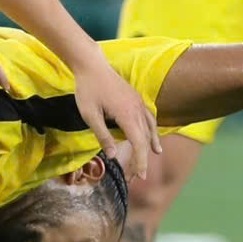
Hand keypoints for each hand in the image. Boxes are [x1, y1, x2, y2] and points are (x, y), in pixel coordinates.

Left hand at [70, 52, 160, 182]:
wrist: (92, 65)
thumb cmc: (87, 89)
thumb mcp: (90, 115)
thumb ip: (103, 136)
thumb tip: (114, 156)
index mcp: (127, 115)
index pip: (139, 144)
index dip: (140, 162)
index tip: (139, 176)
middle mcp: (137, 109)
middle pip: (145, 138)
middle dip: (143, 158)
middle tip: (138, 175)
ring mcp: (138, 102)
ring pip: (150, 127)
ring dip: (151, 142)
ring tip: (155, 154)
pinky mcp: (136, 98)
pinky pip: (149, 117)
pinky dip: (152, 128)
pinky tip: (150, 133)